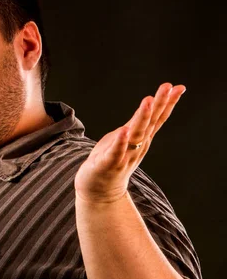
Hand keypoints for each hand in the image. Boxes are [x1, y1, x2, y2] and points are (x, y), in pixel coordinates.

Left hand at [75, 82, 185, 203]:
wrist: (99, 191)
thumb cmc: (111, 160)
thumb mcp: (126, 137)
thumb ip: (137, 122)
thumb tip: (150, 102)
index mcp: (141, 139)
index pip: (157, 118)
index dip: (168, 102)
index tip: (179, 87)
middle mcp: (137, 146)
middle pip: (150, 122)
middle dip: (159, 104)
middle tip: (168, 87)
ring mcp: (124, 155)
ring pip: (135, 134)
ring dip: (142, 117)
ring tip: (148, 100)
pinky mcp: (108, 164)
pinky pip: (116, 152)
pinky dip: (121, 142)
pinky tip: (124, 131)